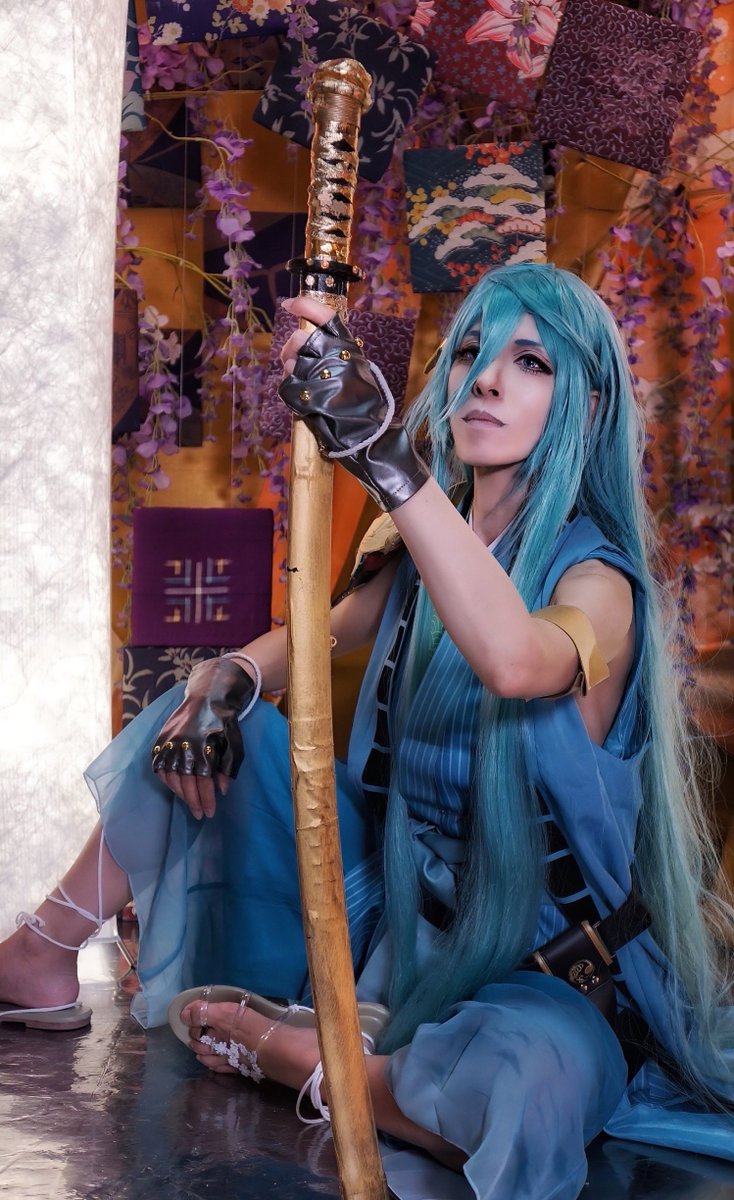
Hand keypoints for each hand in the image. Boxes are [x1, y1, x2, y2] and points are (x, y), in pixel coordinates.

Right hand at [151, 657, 255, 819]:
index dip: (206, 800)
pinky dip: (166, 779)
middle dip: (194, 802)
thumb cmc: (225, 722)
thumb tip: (221, 790)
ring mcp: (169, 743)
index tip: (210, 813)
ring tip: (190, 802)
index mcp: (203, 749)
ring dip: (180, 793)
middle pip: (186, 783)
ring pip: (171, 777)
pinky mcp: (161, 739)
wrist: (208, 696)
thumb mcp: (234, 745)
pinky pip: (159, 766)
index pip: (203, 783)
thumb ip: (227, 768)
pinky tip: (175, 786)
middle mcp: (183, 747)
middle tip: (200, 814)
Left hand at [278, 295, 428, 511]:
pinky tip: (305, 403)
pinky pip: (288, 387)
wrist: (371, 437)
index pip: (325, 314)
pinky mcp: (309, 396)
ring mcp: (321, 375)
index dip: (304, 305)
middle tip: (292, 359)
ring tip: (306, 386)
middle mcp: (335, 356)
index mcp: (349, 347)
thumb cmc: (365, 406)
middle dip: (291, 348)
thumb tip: (306, 340)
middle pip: (299, 338)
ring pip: (291, 363)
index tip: (289, 304)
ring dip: (292, 372)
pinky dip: (292, 395)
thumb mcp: (358, 370)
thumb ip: (336, 353)